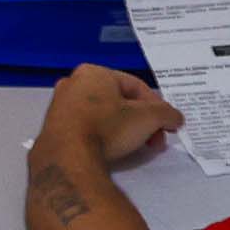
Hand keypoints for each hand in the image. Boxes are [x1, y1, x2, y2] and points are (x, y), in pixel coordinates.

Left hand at [41, 64, 180, 172]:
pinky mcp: (54, 127)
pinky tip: (114, 151)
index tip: (167, 124)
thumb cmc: (108, 127)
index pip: (135, 86)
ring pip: (104, 115)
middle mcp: (73, 83)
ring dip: (126, 130)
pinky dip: (105, 136)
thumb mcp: (147, 118)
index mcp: (93, 73)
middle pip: (120, 101)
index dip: (156, 106)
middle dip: (142, 121)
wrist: (69, 157)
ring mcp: (60, 105)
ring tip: (138, 147)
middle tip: (155, 140)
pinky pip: (88, 127)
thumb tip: (175, 118)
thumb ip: (166, 114)